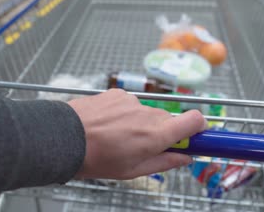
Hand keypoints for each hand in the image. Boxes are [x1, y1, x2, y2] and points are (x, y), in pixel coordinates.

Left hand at [68, 89, 206, 179]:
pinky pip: (130, 104)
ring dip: (139, 123)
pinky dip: (124, 113)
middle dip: (161, 132)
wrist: (64, 138)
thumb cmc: (96, 160)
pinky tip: (107, 124)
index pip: (195, 121)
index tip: (195, 137)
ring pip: (147, 112)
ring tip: (116, 136)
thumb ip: (164, 163)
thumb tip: (185, 158)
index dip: (200, 128)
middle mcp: (148, 114)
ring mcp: (132, 101)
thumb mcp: (132, 171)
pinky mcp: (118, 93)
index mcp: (156, 136)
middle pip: (168, 120)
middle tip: (142, 146)